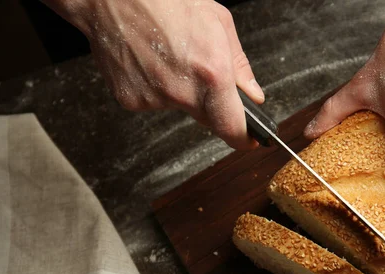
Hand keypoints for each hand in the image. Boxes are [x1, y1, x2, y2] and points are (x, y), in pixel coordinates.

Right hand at [45, 0, 263, 149]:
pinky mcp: (131, 100)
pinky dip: (155, 86)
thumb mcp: (218, 21)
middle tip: (198, 70)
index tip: (248, 140)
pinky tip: (150, 61)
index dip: (243, 138)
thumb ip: (239, 65)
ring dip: (180, 90)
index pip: (232, 126)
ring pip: (179, 106)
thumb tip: (252, 93)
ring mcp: (155, 99)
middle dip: (210, 102)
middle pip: (207, 117)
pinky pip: (153, 101)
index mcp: (212, 73)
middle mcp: (183, 92)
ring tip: (169, 55)